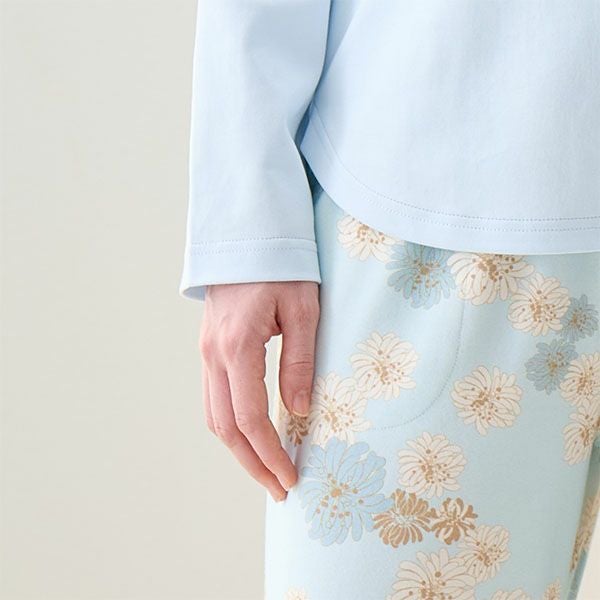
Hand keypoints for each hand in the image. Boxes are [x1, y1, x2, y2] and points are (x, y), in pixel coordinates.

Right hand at [199, 281, 319, 501]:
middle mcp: (213, 355)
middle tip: (279, 489)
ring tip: (265, 470)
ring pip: (214, 416)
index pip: (249, 418)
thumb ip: (298, 361)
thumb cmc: (282, 267)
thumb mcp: (302, 310)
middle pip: (226, 427)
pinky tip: (250, 434)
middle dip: (252, 463)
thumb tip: (297, 411)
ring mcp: (206, 353)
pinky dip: (230, 425)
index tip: (290, 478)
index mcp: (237, 346)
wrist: (247, 237)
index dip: (270, 454)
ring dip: (238, 449)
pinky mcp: (210, 349)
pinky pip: (213, 398)